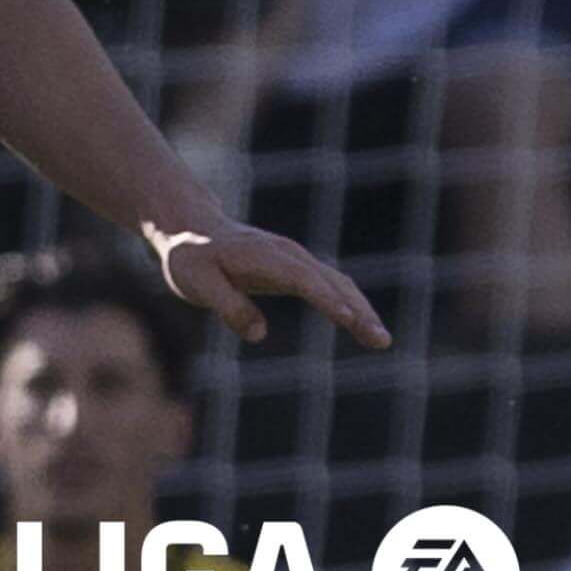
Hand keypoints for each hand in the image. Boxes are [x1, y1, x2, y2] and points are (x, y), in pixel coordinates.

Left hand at [148, 218, 390, 347]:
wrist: (190, 229)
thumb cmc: (191, 258)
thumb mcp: (195, 282)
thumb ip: (226, 305)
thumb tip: (258, 334)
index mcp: (263, 255)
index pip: (302, 278)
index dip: (326, 298)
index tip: (349, 319)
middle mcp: (286, 253)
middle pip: (331, 281)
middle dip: (358, 310)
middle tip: (380, 340)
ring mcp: (295, 259)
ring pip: (338, 284)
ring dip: (362, 310)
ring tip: (381, 341)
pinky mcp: (297, 268)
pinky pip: (332, 286)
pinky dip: (352, 304)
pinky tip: (365, 327)